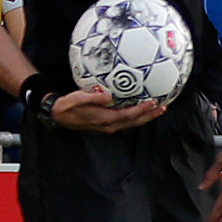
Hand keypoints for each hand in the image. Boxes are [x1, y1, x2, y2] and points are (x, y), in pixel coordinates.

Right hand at [47, 86, 163, 133]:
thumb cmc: (67, 106)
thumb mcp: (76, 98)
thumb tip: (108, 95)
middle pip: (134, 122)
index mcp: (104, 118)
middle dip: (149, 115)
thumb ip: (92, 97)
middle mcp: (109, 125)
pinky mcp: (107, 124)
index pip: (128, 115)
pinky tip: (141, 110)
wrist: (58, 116)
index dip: (141, 110)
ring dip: (145, 117)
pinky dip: (137, 116)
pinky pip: (126, 121)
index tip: (153, 102)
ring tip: (158, 109)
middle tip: (163, 107)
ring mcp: (108, 126)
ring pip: (132, 123)